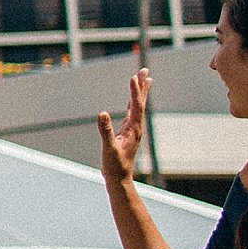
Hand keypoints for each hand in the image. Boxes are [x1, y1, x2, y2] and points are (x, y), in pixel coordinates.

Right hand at [96, 69, 150, 184]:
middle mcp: (136, 127)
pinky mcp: (127, 132)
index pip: (136, 106)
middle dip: (142, 86)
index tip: (134, 77)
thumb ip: (106, 131)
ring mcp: (133, 129)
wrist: (119, 178)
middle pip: (141, 102)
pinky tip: (132, 100)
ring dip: (140, 92)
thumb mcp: (109, 148)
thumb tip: (102, 113)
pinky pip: (132, 112)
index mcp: (134, 129)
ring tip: (145, 79)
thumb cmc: (115, 165)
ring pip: (138, 106)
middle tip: (145, 70)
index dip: (135, 91)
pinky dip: (133, 102)